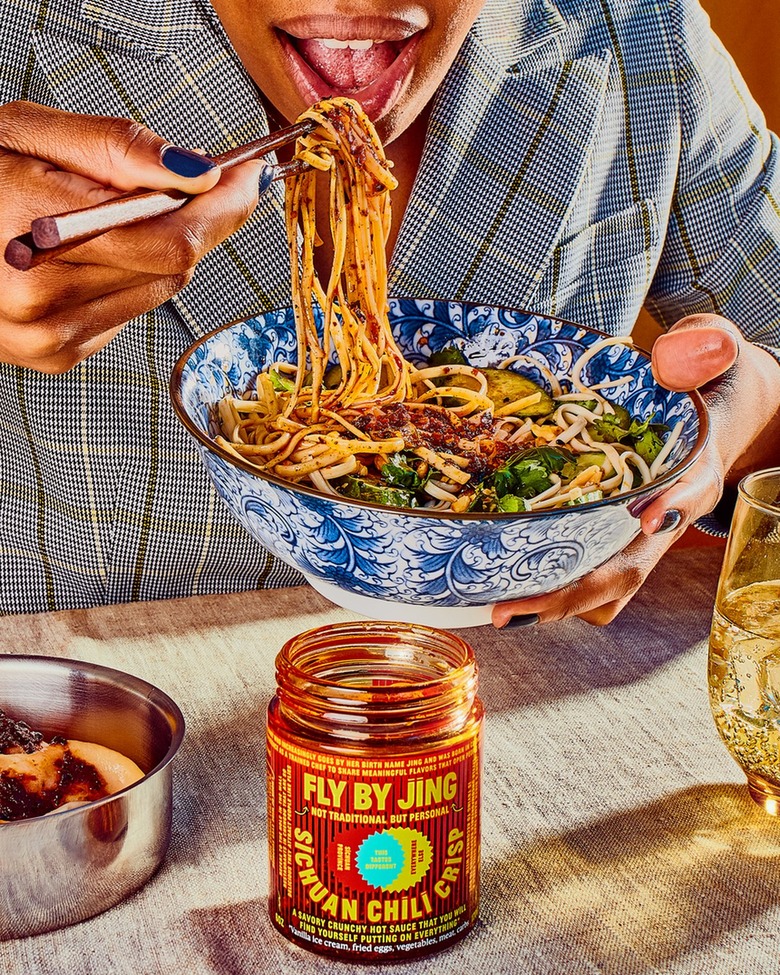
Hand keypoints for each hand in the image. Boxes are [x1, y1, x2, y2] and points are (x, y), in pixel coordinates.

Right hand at [0, 101, 268, 372]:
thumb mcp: (22, 131)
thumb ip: (115, 149)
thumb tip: (196, 170)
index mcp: (32, 229)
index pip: (170, 235)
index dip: (222, 207)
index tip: (247, 177)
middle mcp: (41, 298)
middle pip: (175, 267)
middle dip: (203, 221)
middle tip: (213, 183)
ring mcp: (48, 337)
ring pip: (160, 293)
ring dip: (169, 250)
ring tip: (137, 212)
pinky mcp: (55, 356)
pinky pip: (128, 313)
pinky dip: (134, 278)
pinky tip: (102, 251)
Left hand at [492, 313, 779, 627]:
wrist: (710, 410)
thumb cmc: (703, 379)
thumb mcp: (712, 349)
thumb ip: (700, 347)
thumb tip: (675, 354)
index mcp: (696, 469)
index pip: (689, 493)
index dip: (671, 508)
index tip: (648, 517)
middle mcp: (668, 513)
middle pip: (630, 567)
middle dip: (574, 592)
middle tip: (511, 609)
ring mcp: (639, 533)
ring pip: (607, 585)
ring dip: (558, 600)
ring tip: (498, 608)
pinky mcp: (613, 537)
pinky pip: (588, 572)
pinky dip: (554, 582)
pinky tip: (506, 578)